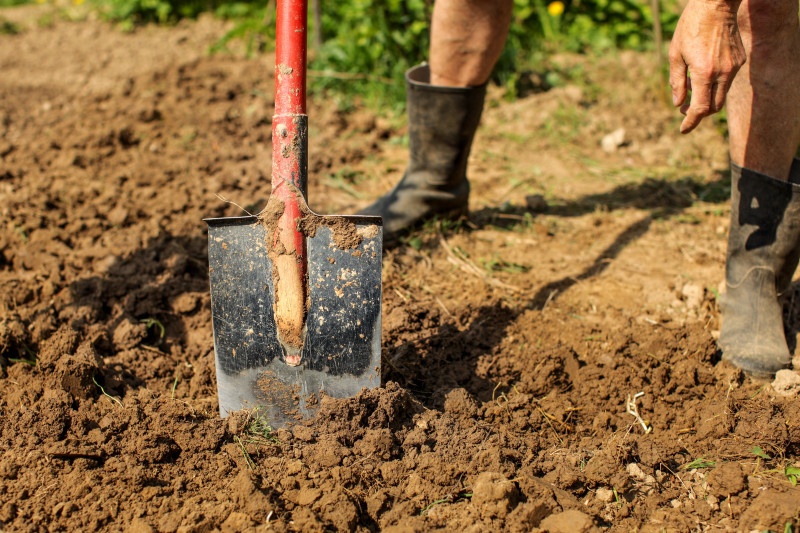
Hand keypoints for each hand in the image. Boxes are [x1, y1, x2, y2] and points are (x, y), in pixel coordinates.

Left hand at [669, 0, 745, 132]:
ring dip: (706, 97)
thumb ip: (676, 82)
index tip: (683, 129)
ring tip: (690, 84)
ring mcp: (734, 67)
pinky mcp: (740, 60)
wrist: (716, 5)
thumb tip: (678, 104)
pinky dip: (714, 84)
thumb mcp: (675, 54)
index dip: (691, 122)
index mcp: (705, 73)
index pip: (700, 109)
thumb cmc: (691, 27)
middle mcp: (723, 73)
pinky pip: (727, 80)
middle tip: (684, 108)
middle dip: (698, 113)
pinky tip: (702, 72)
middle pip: (713, 107)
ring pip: (721, 95)